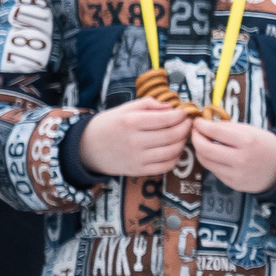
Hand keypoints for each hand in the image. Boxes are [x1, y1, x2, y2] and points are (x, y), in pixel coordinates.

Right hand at [78, 98, 193, 178]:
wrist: (87, 147)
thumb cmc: (109, 124)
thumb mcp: (125, 108)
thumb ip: (149, 104)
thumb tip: (171, 107)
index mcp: (131, 122)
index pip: (166, 119)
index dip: (181, 116)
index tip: (185, 113)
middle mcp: (135, 141)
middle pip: (172, 136)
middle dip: (186, 128)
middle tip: (188, 124)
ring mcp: (137, 158)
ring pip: (172, 152)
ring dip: (183, 143)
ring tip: (183, 136)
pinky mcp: (138, 171)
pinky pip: (165, 167)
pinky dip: (175, 158)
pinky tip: (174, 150)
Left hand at [192, 116, 275, 194]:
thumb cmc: (265, 146)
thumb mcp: (251, 130)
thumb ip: (229, 128)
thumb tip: (206, 125)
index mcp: (247, 141)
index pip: (215, 131)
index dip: (201, 125)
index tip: (198, 122)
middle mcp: (241, 159)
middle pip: (205, 148)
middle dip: (195, 138)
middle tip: (195, 133)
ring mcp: (236, 174)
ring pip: (205, 161)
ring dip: (200, 150)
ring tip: (203, 143)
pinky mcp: (233, 184)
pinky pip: (214, 171)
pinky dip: (211, 161)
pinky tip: (214, 155)